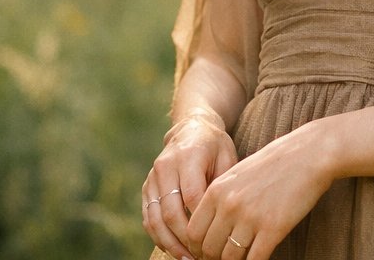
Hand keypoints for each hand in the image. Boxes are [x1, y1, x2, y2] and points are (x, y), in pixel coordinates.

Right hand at [143, 111, 238, 258]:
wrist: (191, 128)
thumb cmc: (215, 145)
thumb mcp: (227, 156)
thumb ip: (223, 184)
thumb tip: (223, 219)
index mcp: (188, 156)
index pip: (192, 196)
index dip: (201, 221)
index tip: (215, 239)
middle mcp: (165, 167)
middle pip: (170, 210)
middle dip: (185, 238)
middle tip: (200, 256)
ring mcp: (152, 178)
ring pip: (155, 218)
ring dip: (170, 243)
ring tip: (186, 259)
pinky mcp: (146, 187)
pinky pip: (148, 217)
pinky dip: (159, 236)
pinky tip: (174, 249)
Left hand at [184, 119, 337, 259]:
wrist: (309, 153)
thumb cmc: (276, 163)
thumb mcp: (238, 174)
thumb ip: (221, 198)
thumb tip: (212, 228)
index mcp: (217, 190)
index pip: (193, 232)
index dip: (198, 248)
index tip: (207, 251)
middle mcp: (229, 205)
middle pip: (209, 249)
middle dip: (215, 258)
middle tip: (226, 257)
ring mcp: (251, 217)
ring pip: (230, 258)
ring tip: (243, 257)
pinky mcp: (273, 228)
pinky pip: (254, 259)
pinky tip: (260, 256)